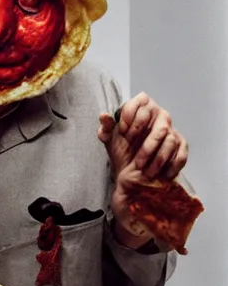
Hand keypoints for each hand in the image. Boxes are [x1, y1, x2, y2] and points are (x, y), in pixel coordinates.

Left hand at [98, 93, 188, 245]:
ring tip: (146, 171)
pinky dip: (171, 163)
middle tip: (137, 160)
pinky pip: (182, 151)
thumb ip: (107, 131)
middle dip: (146, 141)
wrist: (138, 184)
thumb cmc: (122, 163)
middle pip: (160, 120)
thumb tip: (104, 116)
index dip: (134, 117)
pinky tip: (161, 174)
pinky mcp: (181, 149)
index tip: (126, 135)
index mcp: (139, 116)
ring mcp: (172, 134)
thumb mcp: (111, 149)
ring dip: (157, 156)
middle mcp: (158, 120)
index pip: (141, 102)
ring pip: (171, 137)